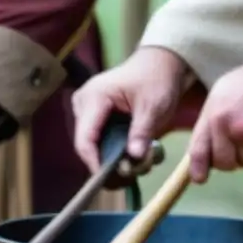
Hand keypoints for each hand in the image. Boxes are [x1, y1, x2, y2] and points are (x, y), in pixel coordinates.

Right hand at [71, 47, 188, 172]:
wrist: (159, 63)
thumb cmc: (157, 80)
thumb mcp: (154, 107)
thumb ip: (142, 132)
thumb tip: (134, 158)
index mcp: (94, 97)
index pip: (85, 138)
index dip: (94, 162)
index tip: (110, 179)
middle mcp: (82, 102)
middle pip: (86, 143)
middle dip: (107, 161)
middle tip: (133, 172)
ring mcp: (84, 107)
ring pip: (91, 143)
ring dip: (111, 156)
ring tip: (137, 162)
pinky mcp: (91, 113)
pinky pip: (96, 137)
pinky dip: (112, 148)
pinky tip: (131, 152)